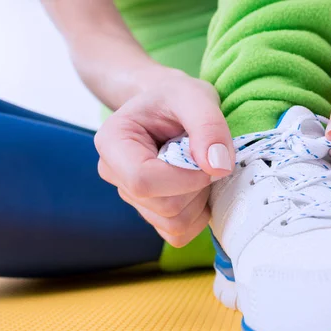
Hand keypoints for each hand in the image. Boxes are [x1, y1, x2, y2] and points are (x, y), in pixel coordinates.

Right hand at [95, 68, 234, 246]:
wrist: (169, 107)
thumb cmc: (177, 98)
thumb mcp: (195, 96)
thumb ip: (208, 125)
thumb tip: (218, 166)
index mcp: (112, 142)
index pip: (143, 181)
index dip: (185, 178)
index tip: (208, 159)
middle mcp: (115, 175)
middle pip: (164, 207)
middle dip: (197, 187)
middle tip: (205, 158)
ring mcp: (132, 199)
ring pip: (174, 224)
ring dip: (200, 200)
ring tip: (199, 168)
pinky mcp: (151, 215)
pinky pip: (179, 234)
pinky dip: (199, 214)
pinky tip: (198, 187)